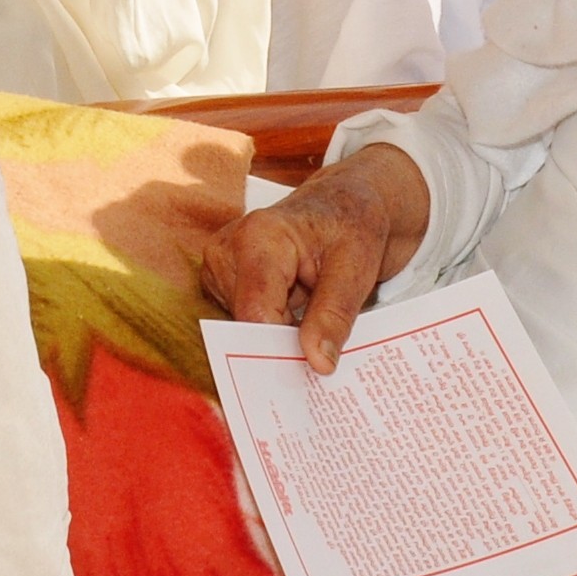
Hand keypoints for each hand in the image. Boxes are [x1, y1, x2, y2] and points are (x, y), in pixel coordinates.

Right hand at [199, 142, 432, 372]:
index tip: (313, 372)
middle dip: (281, 343)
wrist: (344, 204)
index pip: (256, 313)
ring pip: (241, 327)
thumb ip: (334, 315)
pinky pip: (241, 320)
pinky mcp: (222, 280)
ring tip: (310, 314)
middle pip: (244, 324)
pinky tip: (296, 316)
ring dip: (277, 333)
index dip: (281, 349)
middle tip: (320, 354)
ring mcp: (219, 265)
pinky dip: (269, 326)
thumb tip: (318, 363)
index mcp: (258, 237)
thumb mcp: (357, 268)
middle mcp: (227, 249)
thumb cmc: (352, 226)